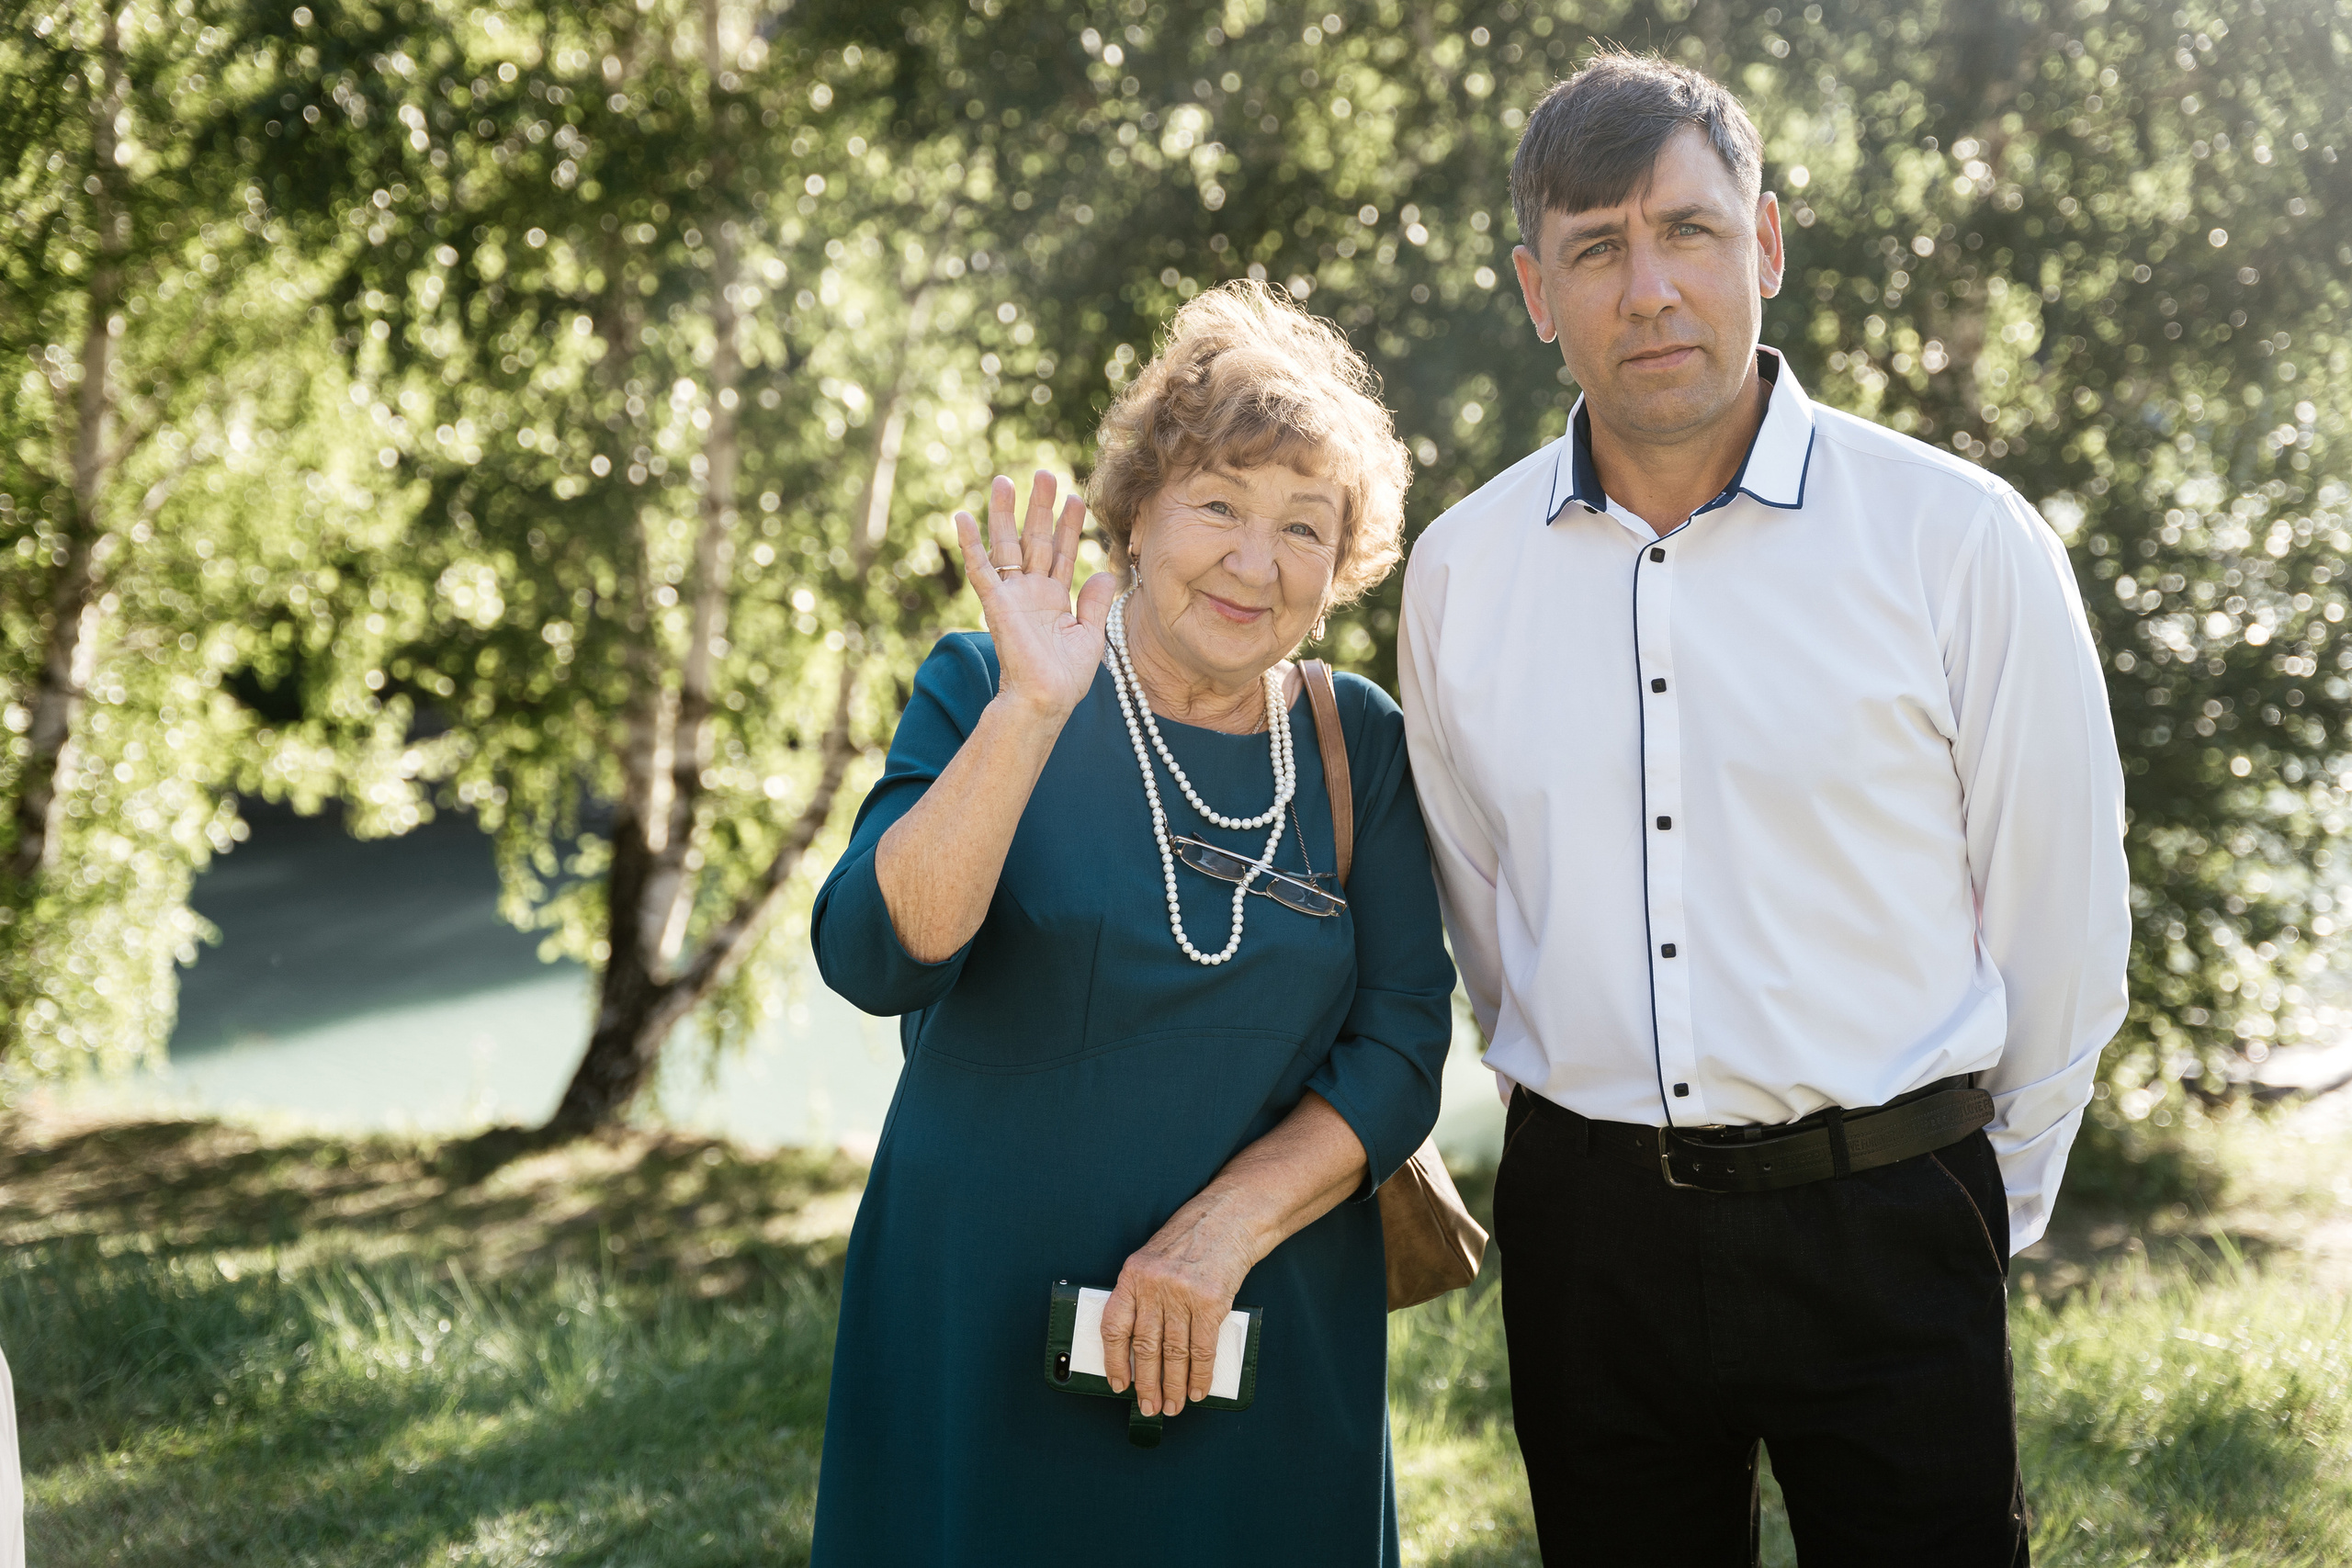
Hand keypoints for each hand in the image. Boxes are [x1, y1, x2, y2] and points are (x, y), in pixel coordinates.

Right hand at [954, 472, 1116, 722]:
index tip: (1075, 497)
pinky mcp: (996, 604)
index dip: (1069, 526)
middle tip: (1044, 474)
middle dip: (1040, 508)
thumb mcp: (1090, 636)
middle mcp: (1031, 592)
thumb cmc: (1066, 678)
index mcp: (1054, 599)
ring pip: (1007, 546)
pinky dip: (970, 544)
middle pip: (1035, 539)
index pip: (1063, 553)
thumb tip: (1107, 573)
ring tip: (1004, 480)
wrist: (1046, 701)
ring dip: (1004, 514)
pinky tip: (961, 518)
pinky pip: (980, 570)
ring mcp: (1012, 596)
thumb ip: (1095, 603)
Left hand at [1099, 1193, 1258, 1417]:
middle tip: (1149, 1406)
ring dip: (1174, 1386)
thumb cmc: (1190, 1240)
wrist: (1228, 1218)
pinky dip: (1200, 1375)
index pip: (1115, 1326)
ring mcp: (1183, 1295)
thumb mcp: (1154, 1260)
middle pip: (1145, 1347)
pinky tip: (1197, 1389)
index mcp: (1133, 1275)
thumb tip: (1139, 1347)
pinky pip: (1202, 1349)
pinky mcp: (1212, 1302)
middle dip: (1147, 1384)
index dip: (1114, 1360)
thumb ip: (1143, 1295)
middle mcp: (1154, 1286)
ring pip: (1174, 1354)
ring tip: (1173, 1406)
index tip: (1119, 1384)